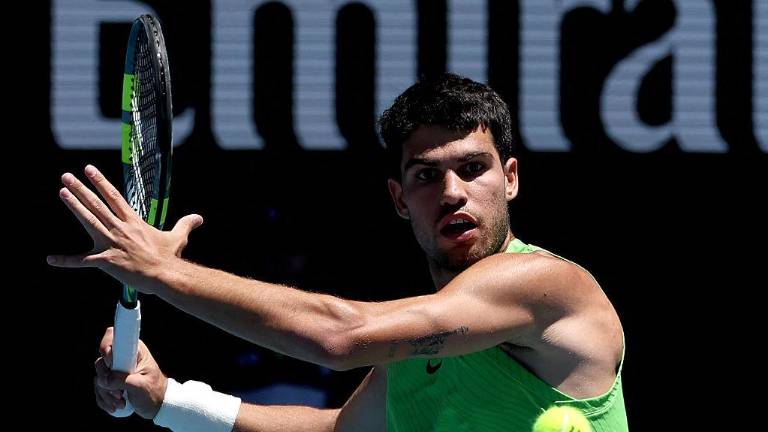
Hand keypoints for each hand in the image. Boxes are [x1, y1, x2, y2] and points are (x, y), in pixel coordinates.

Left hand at [47, 165, 202, 294]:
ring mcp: (112, 243)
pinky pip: (82, 261)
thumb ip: (185, 224)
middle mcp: (120, 228)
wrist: (165, 275)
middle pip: (97, 204)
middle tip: (66, 176)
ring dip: (75, 206)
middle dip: (81, 189)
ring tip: (62, 192)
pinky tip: (51, 260)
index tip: (89, 169)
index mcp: (133, 222)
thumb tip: (199, 218)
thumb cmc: (169, 257)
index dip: (101, 182)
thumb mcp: (178, 237)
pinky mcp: (106, 261)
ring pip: (89, 221)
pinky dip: (66, 261)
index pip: (114, 197)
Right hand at [94, 327, 167, 418]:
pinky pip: (99, 388)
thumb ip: (121, 380)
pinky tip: (115, 407)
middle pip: (100, 362)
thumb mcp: (141, 385)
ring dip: (106, 394)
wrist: (157, 405)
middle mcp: (122, 358)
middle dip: (106, 380)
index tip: (111, 363)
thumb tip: (103, 380)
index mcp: (133, 351)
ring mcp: (115, 371)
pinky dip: (104, 400)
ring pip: (99, 378)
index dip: (106, 348)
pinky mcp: (111, 382)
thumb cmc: (154, 391)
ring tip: (121, 402)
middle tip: (119, 392)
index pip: (113, 337)